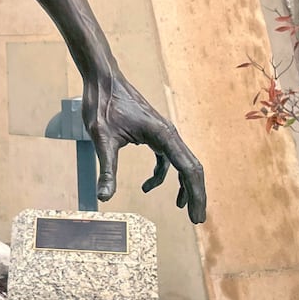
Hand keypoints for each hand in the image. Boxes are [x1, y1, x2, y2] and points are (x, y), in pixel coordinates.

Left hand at [83, 69, 205, 224]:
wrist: (102, 79)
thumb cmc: (102, 105)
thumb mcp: (102, 139)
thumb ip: (106, 169)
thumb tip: (103, 198)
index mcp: (163, 135)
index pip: (188, 170)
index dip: (196, 195)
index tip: (197, 217)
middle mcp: (169, 134)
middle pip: (191, 168)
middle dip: (196, 194)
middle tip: (196, 220)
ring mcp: (163, 133)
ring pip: (182, 163)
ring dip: (183, 186)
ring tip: (183, 209)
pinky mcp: (154, 134)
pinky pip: (167, 158)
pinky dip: (162, 175)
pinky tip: (147, 187)